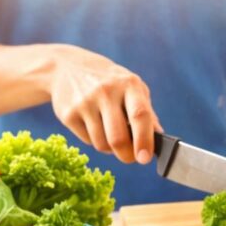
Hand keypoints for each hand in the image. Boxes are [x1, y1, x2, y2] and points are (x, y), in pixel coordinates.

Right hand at [49, 45, 160, 163]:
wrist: (66, 66)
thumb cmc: (108, 81)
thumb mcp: (131, 86)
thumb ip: (147, 111)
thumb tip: (159, 137)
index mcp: (128, 84)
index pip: (140, 115)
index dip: (144, 140)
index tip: (145, 158)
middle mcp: (105, 91)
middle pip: (118, 138)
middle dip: (127, 155)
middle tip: (130, 158)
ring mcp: (84, 102)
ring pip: (102, 144)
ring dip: (110, 148)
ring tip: (111, 134)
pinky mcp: (68, 114)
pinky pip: (87, 141)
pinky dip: (94, 140)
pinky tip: (94, 125)